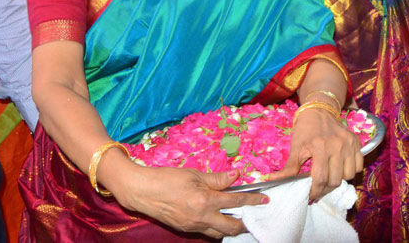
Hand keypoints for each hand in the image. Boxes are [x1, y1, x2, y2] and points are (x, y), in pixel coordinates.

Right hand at [112, 163, 267, 238]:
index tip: (265, 199)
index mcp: (205, 200)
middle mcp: (201, 217)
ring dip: (230, 227)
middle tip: (253, 217)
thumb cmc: (168, 178)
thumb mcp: (194, 174)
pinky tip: (217, 219)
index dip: (253, 200)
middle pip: (231, 226)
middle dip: (245, 223)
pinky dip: (215, 228)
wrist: (143, 191)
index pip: (236, 201)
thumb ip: (217, 178)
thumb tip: (237, 175)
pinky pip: (205, 232)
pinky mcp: (185, 229)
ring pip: (218, 233)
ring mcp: (193, 226)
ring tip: (237, 219)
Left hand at [271, 107, 361, 201]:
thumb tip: (272, 181)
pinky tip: (340, 168)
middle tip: (317, 188)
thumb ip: (288, 169)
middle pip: (335, 180)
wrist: (319, 110)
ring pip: (348, 175)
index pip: (320, 179)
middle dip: (325, 189)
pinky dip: (350, 171)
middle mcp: (337, 145)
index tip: (309, 194)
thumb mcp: (295, 148)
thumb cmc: (305, 130)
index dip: (314, 191)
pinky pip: (358, 166)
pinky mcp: (356, 142)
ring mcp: (349, 144)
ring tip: (329, 177)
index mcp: (320, 147)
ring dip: (338, 180)